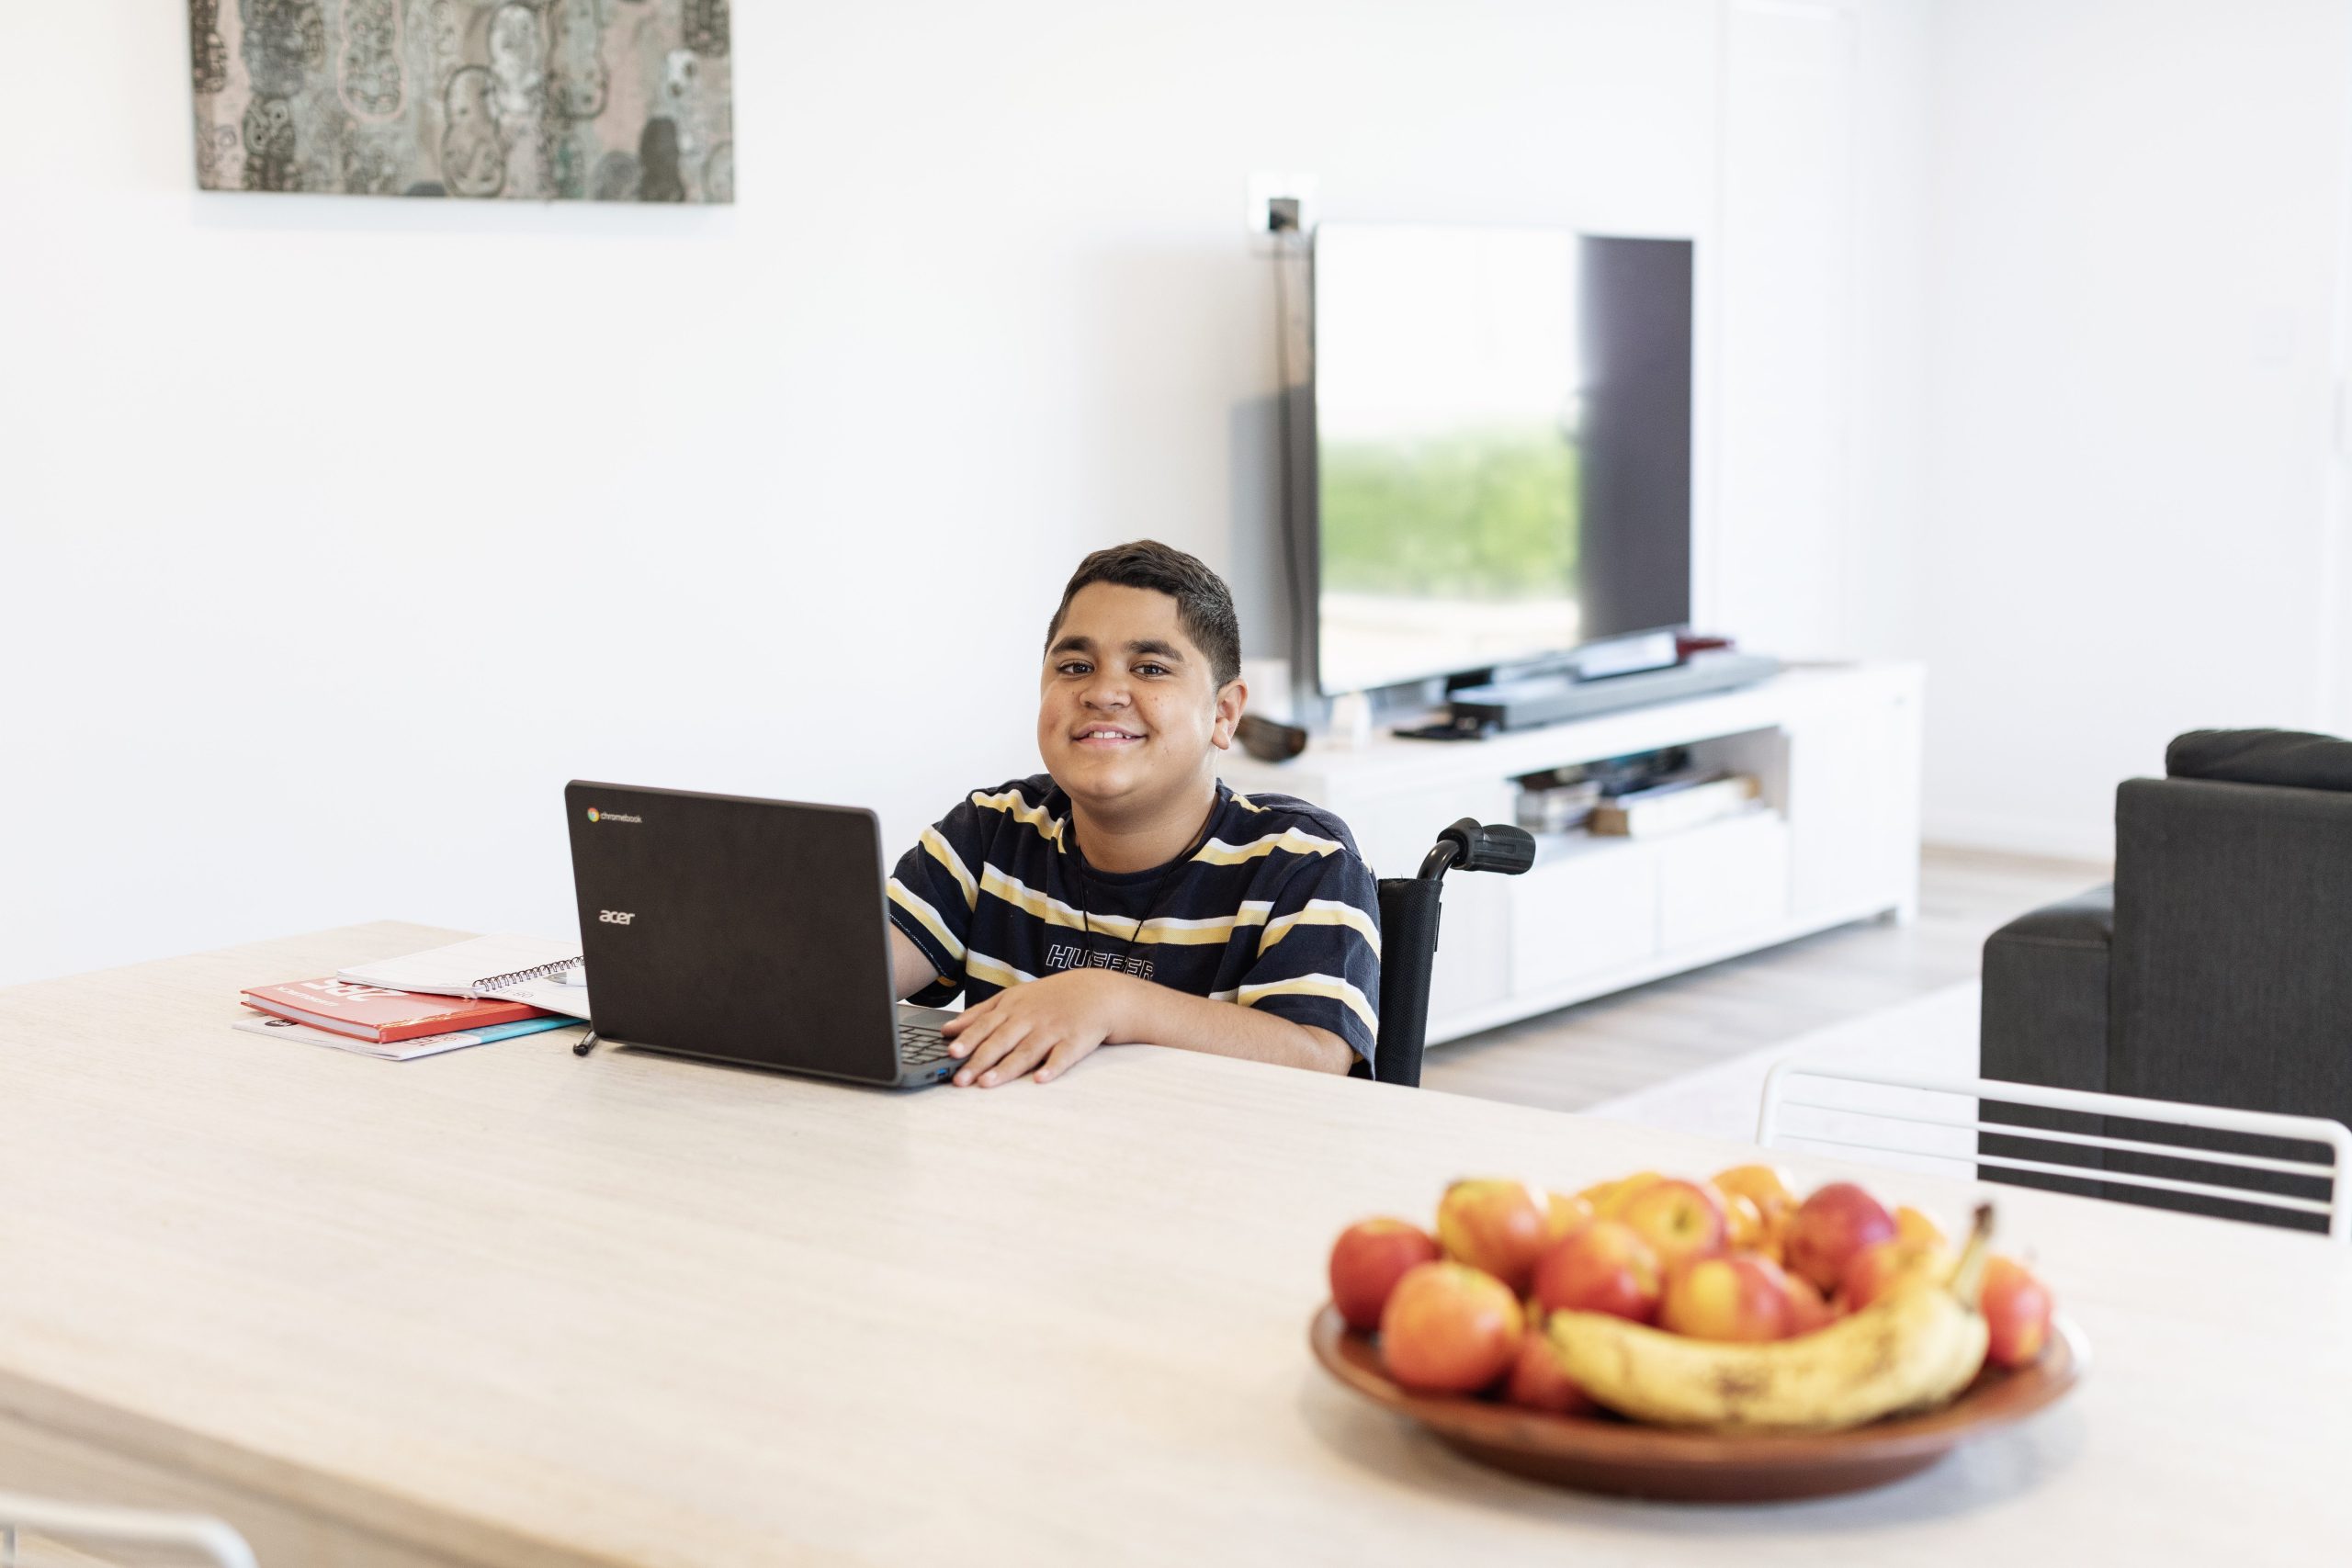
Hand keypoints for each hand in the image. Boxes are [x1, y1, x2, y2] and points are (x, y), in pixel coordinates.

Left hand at [939, 969, 1133, 1086]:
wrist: (1096, 992)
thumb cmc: (1049, 998)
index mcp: (1013, 1008)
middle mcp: (1030, 1018)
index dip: (968, 1039)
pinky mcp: (1075, 1041)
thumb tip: (948, 1030)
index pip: (986, 1025)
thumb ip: (980, 1013)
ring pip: (1027, 1051)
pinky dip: (1052, 1067)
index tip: (950, 1053)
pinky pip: (1062, 1056)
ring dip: (1007, 1068)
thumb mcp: (1013, 997)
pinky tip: (1040, 1080)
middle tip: (960, 1079)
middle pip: (1001, 1041)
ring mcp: (1053, 1030)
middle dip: (979, 1060)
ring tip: (987, 1083)